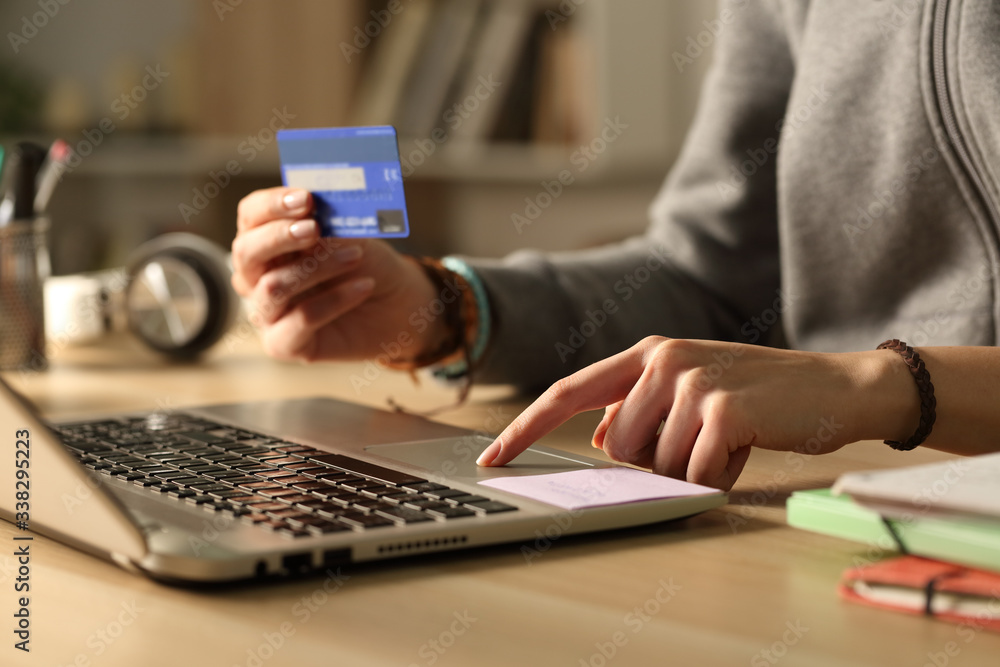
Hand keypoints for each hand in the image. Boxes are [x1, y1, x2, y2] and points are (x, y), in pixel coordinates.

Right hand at [231, 187, 447, 362]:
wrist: (397, 304)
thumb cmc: (368, 265)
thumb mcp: (353, 234)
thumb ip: (329, 222)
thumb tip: (315, 208)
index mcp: (267, 241)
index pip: (250, 216)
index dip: (272, 205)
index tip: (305, 198)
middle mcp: (258, 276)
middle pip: (246, 252)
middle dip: (279, 236)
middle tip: (314, 227)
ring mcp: (268, 312)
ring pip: (273, 287)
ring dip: (317, 267)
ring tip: (355, 255)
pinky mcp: (284, 343)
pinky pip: (300, 319)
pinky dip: (335, 300)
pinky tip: (364, 286)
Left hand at [476, 337, 917, 489]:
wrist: (835, 388)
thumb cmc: (758, 396)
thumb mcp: (689, 390)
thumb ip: (638, 407)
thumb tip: (600, 439)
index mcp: (647, 353)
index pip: (569, 394)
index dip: (526, 429)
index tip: (494, 457)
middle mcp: (661, 360)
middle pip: (618, 449)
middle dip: (657, 461)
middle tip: (703, 439)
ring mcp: (691, 383)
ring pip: (657, 466)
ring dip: (692, 468)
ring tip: (729, 439)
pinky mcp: (722, 410)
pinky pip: (696, 477)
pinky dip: (720, 477)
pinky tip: (746, 447)